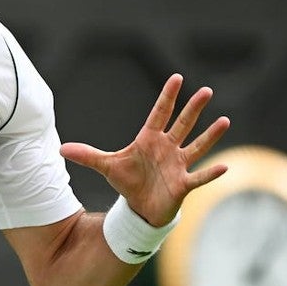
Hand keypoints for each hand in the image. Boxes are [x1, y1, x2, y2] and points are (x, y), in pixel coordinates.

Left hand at [60, 74, 230, 226]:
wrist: (140, 207)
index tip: (176, 78)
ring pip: (197, 147)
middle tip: (206, 91)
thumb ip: (87, 155)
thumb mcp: (106, 166)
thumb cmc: (128, 181)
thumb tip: (61, 149)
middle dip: (193, 109)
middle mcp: (168, 148)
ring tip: (225, 121)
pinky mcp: (183, 184)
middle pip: (183, 124)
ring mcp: (178, 165)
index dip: (167, 97)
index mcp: (150, 140)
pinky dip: (211, 173)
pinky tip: (225, 166)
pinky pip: (199, 177)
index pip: (160, 114)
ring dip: (210, 135)